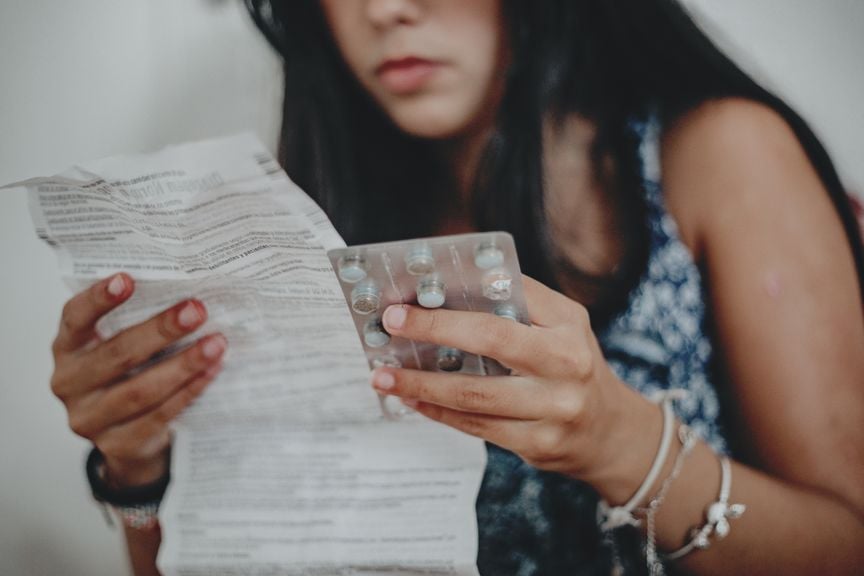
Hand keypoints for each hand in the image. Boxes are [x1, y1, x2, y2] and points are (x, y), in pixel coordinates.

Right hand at [50, 273, 225, 487]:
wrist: (127, 438)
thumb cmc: (128, 375)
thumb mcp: (121, 345)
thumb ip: (138, 321)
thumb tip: (188, 294)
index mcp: (68, 348)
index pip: (75, 318)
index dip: (98, 298)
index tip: (127, 279)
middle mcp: (70, 382)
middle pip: (117, 353)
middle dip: (161, 330)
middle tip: (197, 310)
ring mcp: (90, 417)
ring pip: (141, 389)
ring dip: (184, 364)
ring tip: (216, 344)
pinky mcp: (118, 444)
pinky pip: (159, 415)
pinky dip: (189, 390)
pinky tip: (211, 371)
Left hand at [370, 276, 659, 496]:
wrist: (610, 433)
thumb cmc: (574, 364)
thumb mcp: (563, 324)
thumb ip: (518, 301)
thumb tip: (453, 285)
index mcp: (568, 328)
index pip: (505, 305)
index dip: (452, 305)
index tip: (407, 303)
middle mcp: (566, 368)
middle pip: (489, 344)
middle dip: (432, 332)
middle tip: (389, 328)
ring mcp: (553, 411)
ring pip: (474, 397)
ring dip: (421, 385)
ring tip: (384, 376)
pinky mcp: (537, 445)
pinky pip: (476, 427)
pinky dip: (439, 412)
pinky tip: (413, 400)